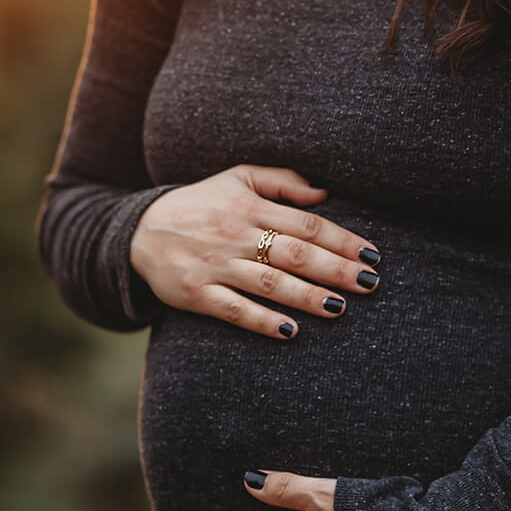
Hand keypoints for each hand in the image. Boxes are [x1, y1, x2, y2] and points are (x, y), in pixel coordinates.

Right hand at [129, 164, 383, 339]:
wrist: (138, 230)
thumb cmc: (200, 204)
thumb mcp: (236, 178)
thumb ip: (281, 181)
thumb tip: (324, 193)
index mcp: (249, 206)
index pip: (306, 224)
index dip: (341, 239)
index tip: (371, 255)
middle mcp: (234, 234)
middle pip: (294, 253)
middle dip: (334, 269)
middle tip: (369, 283)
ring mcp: (214, 266)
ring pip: (268, 283)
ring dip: (306, 296)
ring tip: (340, 307)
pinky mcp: (195, 294)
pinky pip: (234, 310)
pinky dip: (262, 321)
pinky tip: (291, 332)